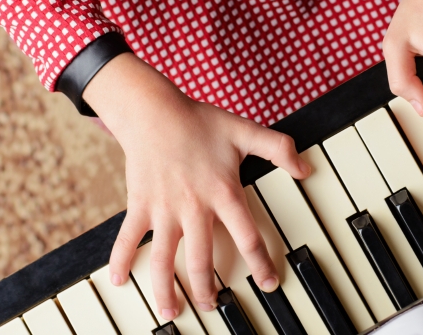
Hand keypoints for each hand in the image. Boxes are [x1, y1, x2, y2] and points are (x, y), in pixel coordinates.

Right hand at [83, 53, 310, 319]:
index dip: (260, 264)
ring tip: (172, 311)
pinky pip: (128, 239)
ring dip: (166, 290)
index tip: (267, 284)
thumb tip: (305, 168)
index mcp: (223, 193)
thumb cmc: (199, 121)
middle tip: (213, 308)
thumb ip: (279, 149)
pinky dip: (121, 260)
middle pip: (202, 261)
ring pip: (164, 260)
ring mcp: (164, 209)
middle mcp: (194, 207)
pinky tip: (117, 281)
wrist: (154, 111)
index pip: (248, 237)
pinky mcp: (140, 205)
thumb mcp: (245, 131)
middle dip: (208, 291)